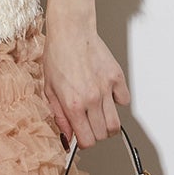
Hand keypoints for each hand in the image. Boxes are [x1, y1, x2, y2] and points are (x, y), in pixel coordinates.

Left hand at [42, 18, 130, 147]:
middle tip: (89, 125)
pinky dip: (118, 102)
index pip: (87, 140)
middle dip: (95, 134)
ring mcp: (106, 89)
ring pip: (116, 124)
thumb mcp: (49, 89)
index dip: (83, 142)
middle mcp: (91, 99)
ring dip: (108, 125)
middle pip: (102, 134)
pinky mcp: (116, 77)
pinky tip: (108, 96)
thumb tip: (67, 135)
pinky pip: (124, 100)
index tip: (81, 137)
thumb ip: (59, 115)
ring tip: (100, 116)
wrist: (71, 32)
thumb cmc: (57, 56)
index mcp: (73, 104)